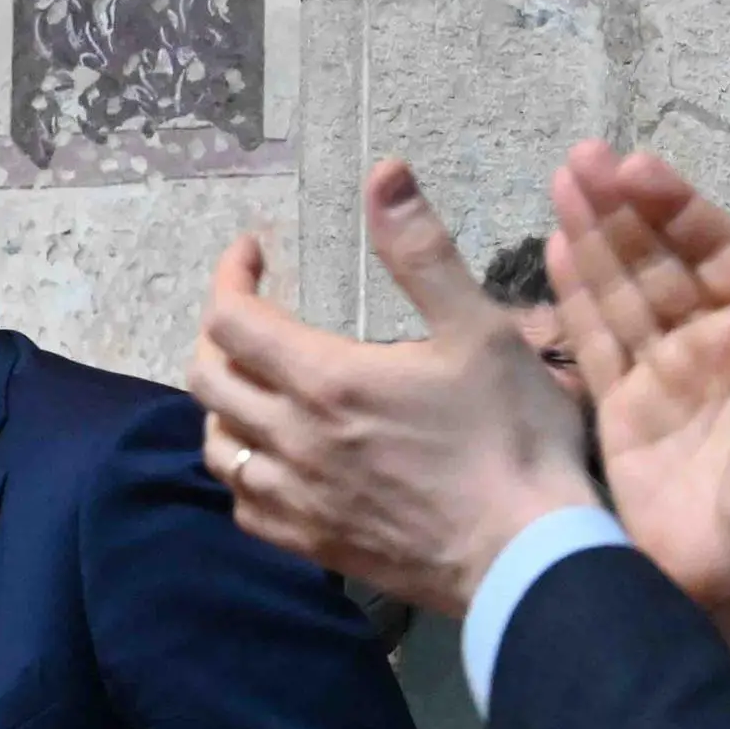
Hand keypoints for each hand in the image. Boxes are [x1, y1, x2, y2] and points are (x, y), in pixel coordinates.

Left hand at [186, 163, 602, 616]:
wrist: (523, 555)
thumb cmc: (511, 437)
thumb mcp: (479, 329)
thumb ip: (422, 251)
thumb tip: (383, 172)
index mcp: (324, 379)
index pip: (231, 317)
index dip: (230, 275)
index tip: (253, 253)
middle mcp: (290, 439)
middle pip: (206, 378)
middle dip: (217, 332)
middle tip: (253, 312)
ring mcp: (293, 497)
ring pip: (216, 444)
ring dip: (224, 404)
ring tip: (257, 382)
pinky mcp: (308, 543)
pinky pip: (242, 502)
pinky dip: (243, 469)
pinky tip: (273, 458)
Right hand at [548, 143, 729, 688]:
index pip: (715, 252)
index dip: (676, 208)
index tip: (636, 165)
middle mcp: (710, 346)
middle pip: (659, 262)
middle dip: (622, 209)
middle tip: (580, 157)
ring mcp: (662, 378)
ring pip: (621, 294)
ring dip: (592, 240)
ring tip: (560, 185)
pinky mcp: (621, 414)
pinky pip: (594, 344)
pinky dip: (573, 299)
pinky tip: (553, 254)